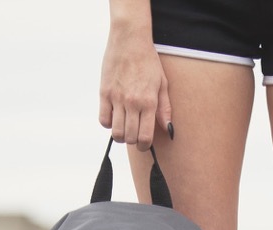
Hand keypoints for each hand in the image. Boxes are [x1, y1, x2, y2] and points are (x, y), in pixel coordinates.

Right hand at [99, 22, 171, 150]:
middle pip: (129, 137)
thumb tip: (168, 129)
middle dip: (133, 141)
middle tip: (134, 136)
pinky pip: (103, 120)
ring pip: (116, 132)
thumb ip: (164, 108)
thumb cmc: (148, 61)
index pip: (145, 137)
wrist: (130, 40)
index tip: (144, 143)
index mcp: (149, 102)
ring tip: (124, 127)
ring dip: (120, 135)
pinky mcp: (104, 93)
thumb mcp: (162, 84)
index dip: (144, 145)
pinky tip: (114, 116)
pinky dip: (108, 123)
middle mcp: (132, 103)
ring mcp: (117, 98)